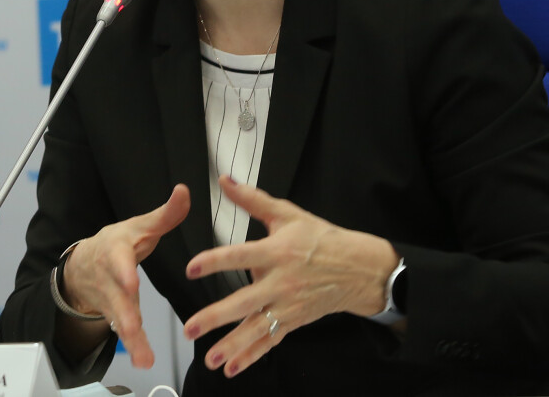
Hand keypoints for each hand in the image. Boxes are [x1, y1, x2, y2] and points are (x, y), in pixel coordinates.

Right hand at [61, 184, 190, 368]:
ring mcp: (111, 298)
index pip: (118, 259)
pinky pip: (124, 331)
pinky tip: (144, 360)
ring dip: (131, 337)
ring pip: (119, 318)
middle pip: (117, 296)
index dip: (123, 270)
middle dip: (124, 313)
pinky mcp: (115, 314)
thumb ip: (165, 214)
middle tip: (132, 327)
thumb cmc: (119, 242)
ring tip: (144, 357)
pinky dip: (135, 347)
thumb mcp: (140, 225)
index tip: (131, 282)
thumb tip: (185, 191)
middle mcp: (110, 277)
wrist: (82, 265)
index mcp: (116, 251)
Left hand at [182, 176, 398, 376]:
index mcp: (277, 252)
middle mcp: (281, 282)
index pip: (241, 257)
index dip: (216, 261)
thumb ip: (253, 200)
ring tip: (210, 357)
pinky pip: (270, 341)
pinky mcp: (293, 320)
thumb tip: (226, 181)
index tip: (192, 268)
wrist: (357, 268)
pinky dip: (252, 356)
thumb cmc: (321, 239)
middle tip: (191, 327)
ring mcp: (288, 305)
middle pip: (245, 301)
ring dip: (231, 345)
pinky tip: (232, 368)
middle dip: (216, 316)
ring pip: (256, 328)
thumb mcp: (288, 214)